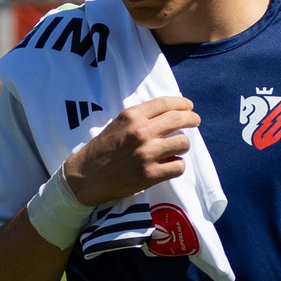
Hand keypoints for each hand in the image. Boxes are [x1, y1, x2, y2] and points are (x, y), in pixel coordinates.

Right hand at [62, 96, 195, 206]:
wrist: (86, 177)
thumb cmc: (101, 149)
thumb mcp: (118, 124)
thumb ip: (140, 118)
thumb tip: (168, 114)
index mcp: (132, 116)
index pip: (166, 103)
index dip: (182, 104)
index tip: (189, 106)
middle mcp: (141, 132)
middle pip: (179, 120)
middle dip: (191, 119)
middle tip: (194, 121)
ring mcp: (147, 154)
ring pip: (183, 143)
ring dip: (182, 146)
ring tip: (175, 149)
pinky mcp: (150, 174)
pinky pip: (178, 166)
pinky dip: (177, 165)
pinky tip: (170, 165)